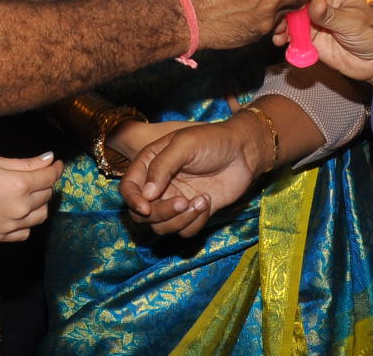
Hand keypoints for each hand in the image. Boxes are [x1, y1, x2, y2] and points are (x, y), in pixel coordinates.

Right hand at [0, 152, 62, 241]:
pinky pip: (25, 232)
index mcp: (19, 185)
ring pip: (41, 216)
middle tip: (38, 173)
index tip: (56, 163)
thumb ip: (26, 163)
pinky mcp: (0, 238)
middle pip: (46, 195)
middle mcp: (19, 208)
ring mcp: (10, 226)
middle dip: (46, 182)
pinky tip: (18, 212)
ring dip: (40, 203)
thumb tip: (49, 159)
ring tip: (29, 192)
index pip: (49, 177)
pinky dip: (27, 222)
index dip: (56, 168)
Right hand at [120, 116, 270, 236]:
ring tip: (201, 200)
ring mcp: (176, 201)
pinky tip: (208, 201)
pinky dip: (195, 222)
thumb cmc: (212, 140)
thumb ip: (162, 167)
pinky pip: (185, 231)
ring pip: (162, 227)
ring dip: (180, 219)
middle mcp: (159, 186)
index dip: (132, 201)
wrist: (244, 151)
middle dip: (161, 213)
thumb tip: (146, 195)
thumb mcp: (184, 145)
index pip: (129, 188)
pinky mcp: (194, 213)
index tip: (146, 208)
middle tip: (183, 202)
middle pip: (143, 215)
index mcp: (149, 165)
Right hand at [275, 0, 372, 106]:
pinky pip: (290, 33)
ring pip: (289, 14)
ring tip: (278, 31)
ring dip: (280, 21)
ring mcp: (312, 16)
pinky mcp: (308, 34)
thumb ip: (331, 14)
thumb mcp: (353, 21)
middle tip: (276, 12)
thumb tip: (314, 3)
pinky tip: (280, 41)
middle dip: (283, 2)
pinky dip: (283, 37)